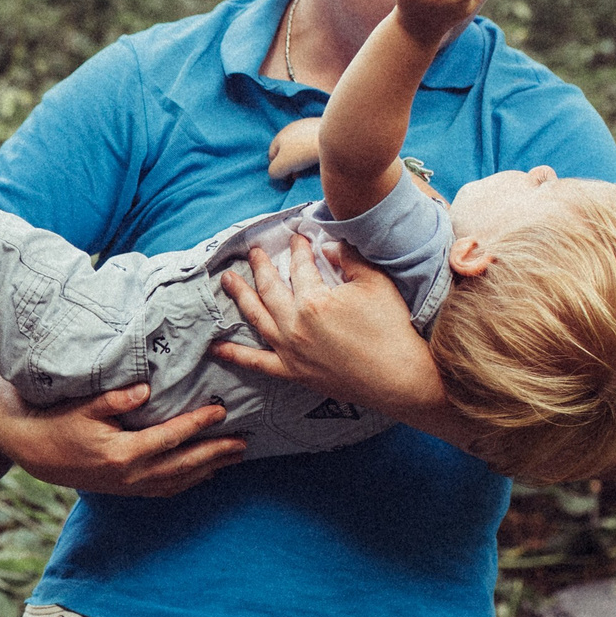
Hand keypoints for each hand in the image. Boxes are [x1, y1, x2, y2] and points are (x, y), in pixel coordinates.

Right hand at [0, 382, 245, 496]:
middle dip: (216, 453)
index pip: (171, 438)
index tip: (220, 410)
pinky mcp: (126, 490)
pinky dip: (188, 481)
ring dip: (208, 469)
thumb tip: (146, 388)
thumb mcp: (84, 406)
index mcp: (123, 453)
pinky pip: (165, 488)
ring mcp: (129, 486)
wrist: (35, 453)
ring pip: (178, 480)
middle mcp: (131, 475)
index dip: (198, 424)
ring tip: (234, 457)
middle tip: (243, 442)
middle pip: (184, 464)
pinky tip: (204, 473)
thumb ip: (116, 398)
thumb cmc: (59, 422)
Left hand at [216, 237, 448, 425]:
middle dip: (261, 266)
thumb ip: (350, 259)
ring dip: (240, 296)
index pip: (300, 267)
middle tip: (254, 252)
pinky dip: (234, 354)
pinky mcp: (292, 372)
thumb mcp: (375, 284)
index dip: (299, 249)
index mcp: (314, 301)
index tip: (297, 237)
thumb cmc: (391, 329)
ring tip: (227, 280)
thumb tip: (330, 246)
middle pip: (270, 288)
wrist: (399, 378)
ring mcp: (290, 350)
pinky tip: (216, 347)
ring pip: (256, 318)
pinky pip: (255, 362)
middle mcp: (295, 325)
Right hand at [266, 117, 321, 181]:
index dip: (277, 168)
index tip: (287, 178)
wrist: (333, 138)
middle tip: (298, 175)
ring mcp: (310, 126)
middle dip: (291, 164)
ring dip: (303, 159)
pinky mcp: (324, 128)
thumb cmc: (303, 152)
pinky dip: (314, 152)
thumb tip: (276, 174)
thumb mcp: (281, 166)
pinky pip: (314, 143)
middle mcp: (294, 127)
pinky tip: (320, 158)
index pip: (272, 154)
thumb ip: (273, 171)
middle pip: (288, 150)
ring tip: (310, 168)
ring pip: (302, 147)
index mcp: (281, 134)